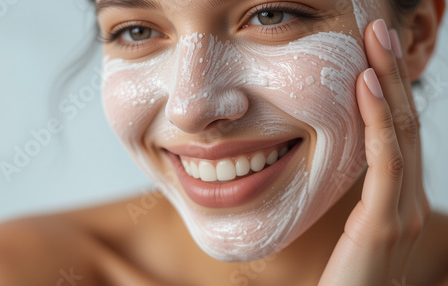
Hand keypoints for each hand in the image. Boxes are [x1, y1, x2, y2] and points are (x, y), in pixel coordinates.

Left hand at [318, 19, 429, 285]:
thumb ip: (351, 202)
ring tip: (377, 39)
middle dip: (392, 73)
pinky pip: (385, 160)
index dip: (387, 92)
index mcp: (397, 203)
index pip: (395, 136)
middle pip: (403, 124)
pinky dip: (377, 119)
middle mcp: (408, 203)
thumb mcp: (347, 232)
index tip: (372, 54)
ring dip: (388, 81)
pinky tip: (366, 84)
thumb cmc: (341, 280)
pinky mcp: (384, 224)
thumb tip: (330, 166)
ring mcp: (403, 213)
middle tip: (380, 30)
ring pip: (398, 133)